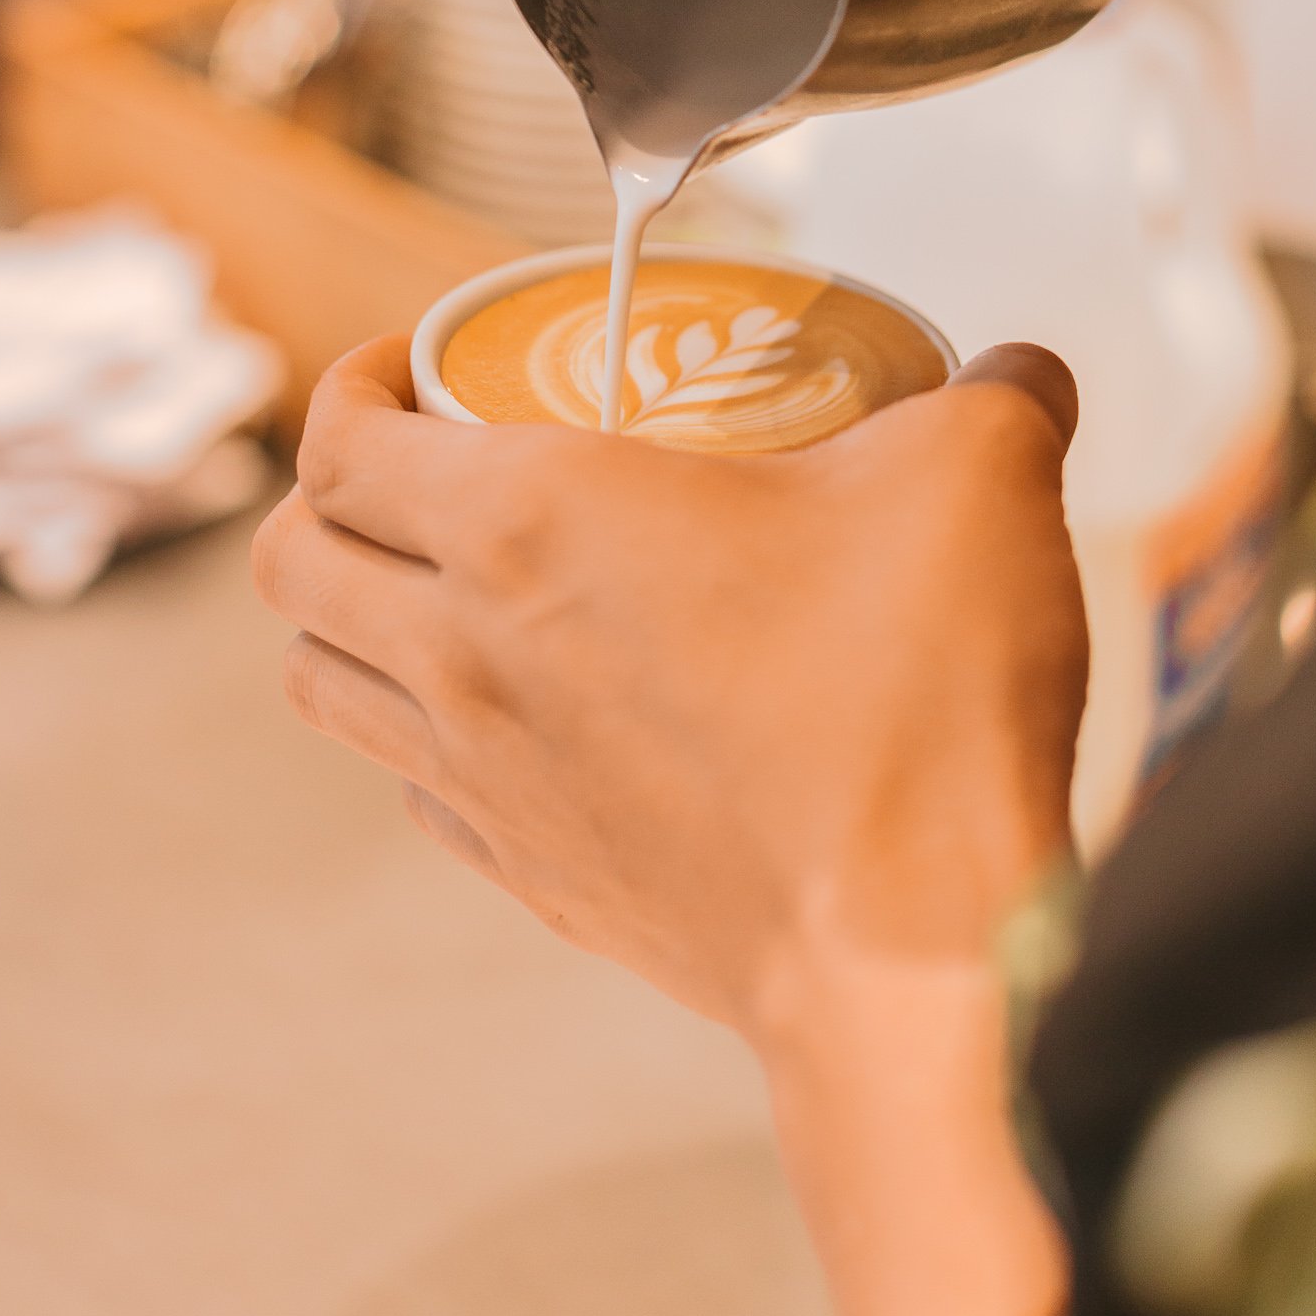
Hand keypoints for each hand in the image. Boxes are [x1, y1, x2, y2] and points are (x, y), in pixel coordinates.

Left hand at [253, 337, 1085, 1034]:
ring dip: (351, 618)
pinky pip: (416, 791)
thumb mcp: (979, 479)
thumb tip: (1024, 371)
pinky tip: (525, 713)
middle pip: (290, 562)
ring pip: (321, 683)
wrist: (916, 956)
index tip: (412, 359)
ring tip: (445, 584)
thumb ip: (1000, 394)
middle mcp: (469, 651)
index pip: (339, 440)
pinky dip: (428, 735)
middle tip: (420, 462)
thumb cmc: (914, 703)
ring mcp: (487, 780)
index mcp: (530, 520)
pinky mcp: (536, 881)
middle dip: (327, 494)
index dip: (352, 380)